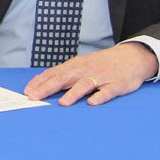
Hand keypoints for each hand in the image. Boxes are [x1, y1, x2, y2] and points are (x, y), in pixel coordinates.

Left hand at [23, 42, 157, 105]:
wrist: (132, 57)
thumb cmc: (102, 64)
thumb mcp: (82, 65)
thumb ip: (65, 74)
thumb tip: (43, 84)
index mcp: (76, 65)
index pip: (54, 73)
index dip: (40, 82)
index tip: (27, 92)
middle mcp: (86, 69)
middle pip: (64, 78)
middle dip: (48, 88)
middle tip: (34, 98)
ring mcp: (102, 76)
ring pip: (85, 84)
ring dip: (73, 93)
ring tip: (62, 103)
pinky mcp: (117, 84)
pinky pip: (108, 91)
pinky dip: (100, 96)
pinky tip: (93, 103)